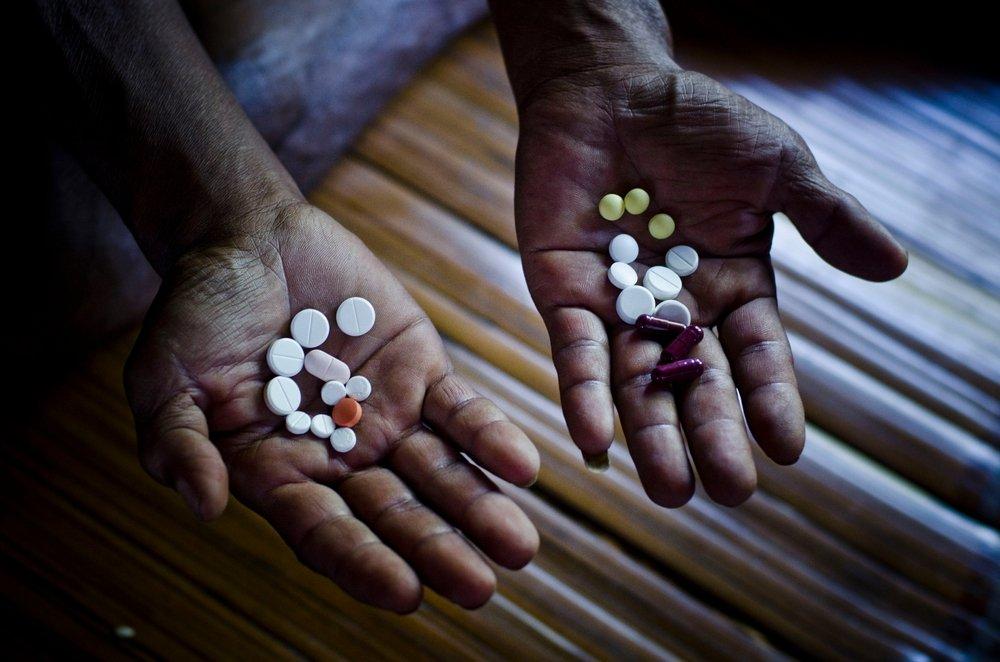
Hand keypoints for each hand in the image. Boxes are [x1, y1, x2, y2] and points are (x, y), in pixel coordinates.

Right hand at [125, 202, 539, 611]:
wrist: (246, 239)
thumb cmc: (198, 314)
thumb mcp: (166, 381)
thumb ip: (181, 445)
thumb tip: (206, 506)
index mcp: (282, 472)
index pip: (326, 531)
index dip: (363, 563)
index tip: (406, 595)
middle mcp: (341, 456)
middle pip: (394, 513)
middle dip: (437, 551)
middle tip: (479, 589)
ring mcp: (385, 415)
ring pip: (438, 471)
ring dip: (478, 508)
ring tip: (517, 546)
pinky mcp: (419, 371)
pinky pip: (460, 411)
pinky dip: (489, 436)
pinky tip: (522, 466)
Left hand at [513, 65, 906, 505]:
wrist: (610, 87)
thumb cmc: (697, 121)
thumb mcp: (774, 167)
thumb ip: (825, 217)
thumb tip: (894, 269)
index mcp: (732, 284)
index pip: (757, 354)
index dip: (772, 399)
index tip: (787, 450)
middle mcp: (675, 307)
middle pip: (697, 383)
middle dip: (713, 436)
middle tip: (730, 492)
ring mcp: (617, 306)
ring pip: (636, 384)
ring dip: (650, 436)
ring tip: (669, 491)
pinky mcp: (563, 294)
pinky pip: (575, 353)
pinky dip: (583, 395)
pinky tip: (593, 440)